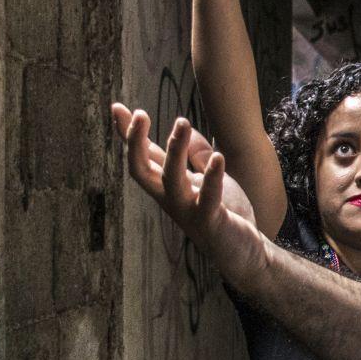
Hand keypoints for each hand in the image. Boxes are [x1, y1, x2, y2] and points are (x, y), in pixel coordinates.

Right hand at [113, 102, 266, 288]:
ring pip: (171, 180)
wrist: (243, 252)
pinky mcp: (211, 222)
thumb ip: (194, 156)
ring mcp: (189, 211)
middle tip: (139, 113)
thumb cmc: (224, 214)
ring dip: (175, 150)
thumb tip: (181, 127)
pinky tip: (218, 157)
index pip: (143, 157)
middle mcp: (172, 199)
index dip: (129, 134)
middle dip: (135, 142)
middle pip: (141, 170)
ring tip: (182, 122)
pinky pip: (207, 200)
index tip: (117, 107)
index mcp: (169, 186)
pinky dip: (211, 178)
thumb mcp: (207, 178)